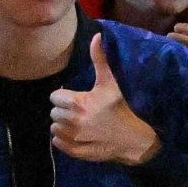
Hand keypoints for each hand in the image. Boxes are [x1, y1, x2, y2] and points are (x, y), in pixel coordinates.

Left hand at [48, 34, 160, 167]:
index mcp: (80, 103)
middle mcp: (74, 121)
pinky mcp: (76, 151)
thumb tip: (96, 35)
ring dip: (62, 125)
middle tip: (79, 110)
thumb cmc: (120, 108)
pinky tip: (75, 134)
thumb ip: (99, 60)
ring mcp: (74, 138)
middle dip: (64, 110)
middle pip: (54, 113)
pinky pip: (57, 143)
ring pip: (54, 128)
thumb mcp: (110, 83)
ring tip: (77, 122)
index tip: (77, 98)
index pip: (55, 98)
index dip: (64, 97)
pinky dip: (62, 139)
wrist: (133, 138)